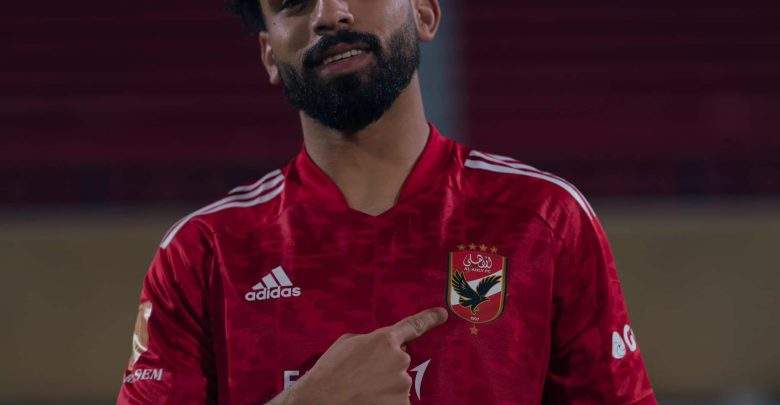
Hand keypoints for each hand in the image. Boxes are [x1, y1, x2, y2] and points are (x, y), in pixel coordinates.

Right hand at [275, 307, 447, 404]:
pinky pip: (397, 401)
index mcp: (385, 340)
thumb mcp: (346, 344)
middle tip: (362, 377)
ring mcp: (402, 384)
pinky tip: (368, 400)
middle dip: (386, 368)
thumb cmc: (329, 372)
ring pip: (398, 383)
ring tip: (362, 391)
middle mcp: (399, 360)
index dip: (429, 319)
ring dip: (384, 387)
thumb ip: (368, 340)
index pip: (413, 326)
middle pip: (400, 362)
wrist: (321, 400)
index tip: (443, 314)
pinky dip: (386, 402)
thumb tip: (377, 346)